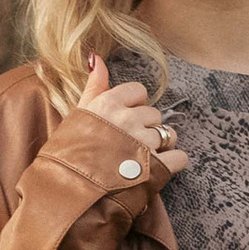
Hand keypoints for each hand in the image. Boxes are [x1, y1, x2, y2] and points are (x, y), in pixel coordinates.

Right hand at [68, 53, 190, 177]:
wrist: (69, 192)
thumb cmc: (70, 154)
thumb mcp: (78, 115)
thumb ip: (94, 86)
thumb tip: (97, 57)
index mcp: (108, 105)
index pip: (138, 91)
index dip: (133, 106)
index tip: (123, 121)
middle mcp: (128, 120)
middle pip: (154, 114)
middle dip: (146, 128)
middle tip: (129, 145)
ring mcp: (143, 144)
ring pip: (169, 134)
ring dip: (160, 146)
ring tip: (142, 159)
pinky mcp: (156, 168)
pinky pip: (179, 157)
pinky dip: (172, 163)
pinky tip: (156, 169)